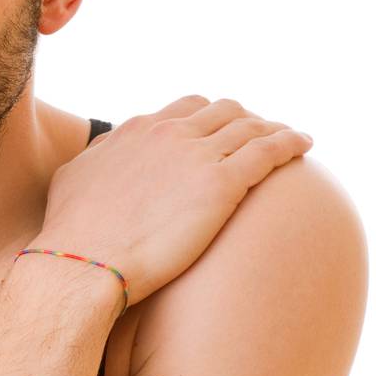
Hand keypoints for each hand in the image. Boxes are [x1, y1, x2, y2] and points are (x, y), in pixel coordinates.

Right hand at [33, 96, 313, 308]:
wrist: (82, 265)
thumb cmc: (72, 236)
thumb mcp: (73, 180)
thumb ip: (96, 160)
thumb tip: (102, 155)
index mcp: (137, 131)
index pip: (187, 109)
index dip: (210, 118)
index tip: (222, 132)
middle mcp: (169, 134)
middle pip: (224, 111)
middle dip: (246, 120)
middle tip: (260, 136)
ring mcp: (197, 156)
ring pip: (251, 127)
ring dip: (273, 129)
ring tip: (290, 140)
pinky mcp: (221, 185)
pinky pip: (269, 151)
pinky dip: (290, 142)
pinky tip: (304, 145)